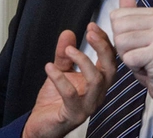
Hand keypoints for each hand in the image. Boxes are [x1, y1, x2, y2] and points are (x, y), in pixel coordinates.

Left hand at [22, 23, 115, 137]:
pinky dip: (60, 78)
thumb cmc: (55, 100)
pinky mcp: (73, 114)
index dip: (104, 42)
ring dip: (83, 61)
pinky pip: (71, 94)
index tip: (92, 26)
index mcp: (97, 82)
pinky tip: (49, 67)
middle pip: (110, 69)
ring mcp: (87, 105)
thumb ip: (64, 53)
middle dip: (102, 48)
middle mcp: (97, 94)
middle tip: (90, 32)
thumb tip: (68, 32)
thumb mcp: (60, 71)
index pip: (109, 60)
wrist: (42, 125)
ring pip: (96, 81)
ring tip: (68, 50)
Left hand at [110, 0, 152, 108]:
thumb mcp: (139, 33)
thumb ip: (130, 14)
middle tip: (139, 53)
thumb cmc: (152, 59)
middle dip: (122, 46)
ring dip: (127, 56)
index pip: (116, 16)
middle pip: (117, 29)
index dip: (119, 33)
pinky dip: (134, 66)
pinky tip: (146, 67)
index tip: (136, 43)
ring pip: (121, 42)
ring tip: (142, 59)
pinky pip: (129, 58)